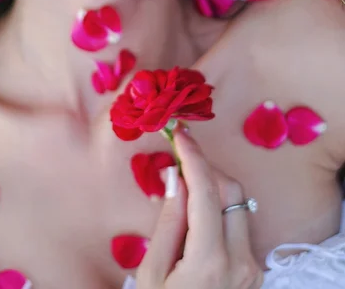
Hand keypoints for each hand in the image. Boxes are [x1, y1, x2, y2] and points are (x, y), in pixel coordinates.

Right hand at [136, 127, 263, 288]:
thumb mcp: (152, 272)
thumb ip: (169, 221)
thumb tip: (176, 176)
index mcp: (210, 263)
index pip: (206, 192)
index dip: (193, 156)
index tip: (179, 133)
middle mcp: (241, 262)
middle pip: (230, 190)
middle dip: (205, 167)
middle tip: (178, 157)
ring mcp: (252, 267)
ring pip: (238, 204)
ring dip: (213, 186)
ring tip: (183, 183)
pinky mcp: (254, 270)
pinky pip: (238, 224)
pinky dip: (219, 207)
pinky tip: (197, 208)